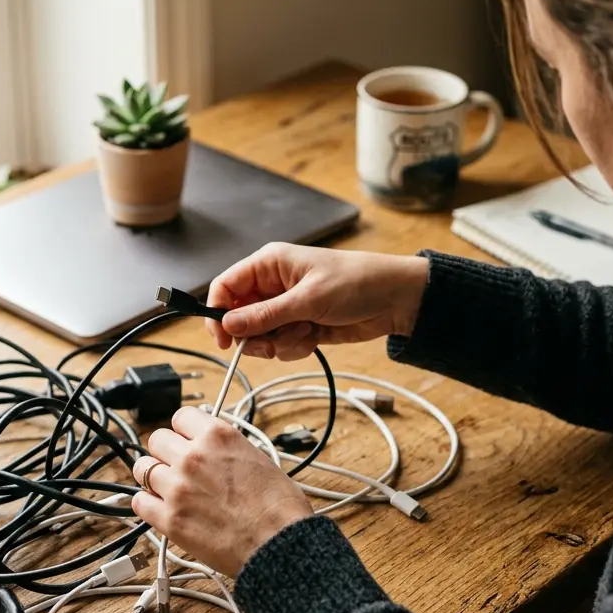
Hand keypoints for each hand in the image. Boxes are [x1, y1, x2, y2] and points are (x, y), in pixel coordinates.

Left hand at [131, 407, 312, 577]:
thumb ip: (226, 449)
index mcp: (218, 436)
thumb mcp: (259, 458)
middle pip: (156, 439)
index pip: (181, 417)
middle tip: (176, 466)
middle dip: (165, 452)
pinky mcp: (169, 519)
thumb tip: (214, 450)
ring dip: (153, 477)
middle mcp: (193, 456)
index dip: (184, 431)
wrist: (278, 544)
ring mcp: (177, 487)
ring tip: (167, 488)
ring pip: (143, 469)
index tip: (186, 440)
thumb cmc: (279, 508)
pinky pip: (139, 502)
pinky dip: (148, 504)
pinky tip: (161, 508)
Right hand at [205, 243, 428, 360]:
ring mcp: (286, 307)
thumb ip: (265, 315)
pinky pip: (281, 345)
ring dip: (280, 342)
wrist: (395, 300)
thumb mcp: (308, 299)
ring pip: (260, 336)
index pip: (225, 286)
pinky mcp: (300, 326)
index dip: (218, 312)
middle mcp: (273, 285)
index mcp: (269, 264)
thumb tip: (228, 325)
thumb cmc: (357, 283)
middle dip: (255, 335)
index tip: (223, 340)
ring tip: (306, 331)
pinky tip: (316, 337)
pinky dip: (295, 347)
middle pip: (239, 317)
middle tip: (273, 342)